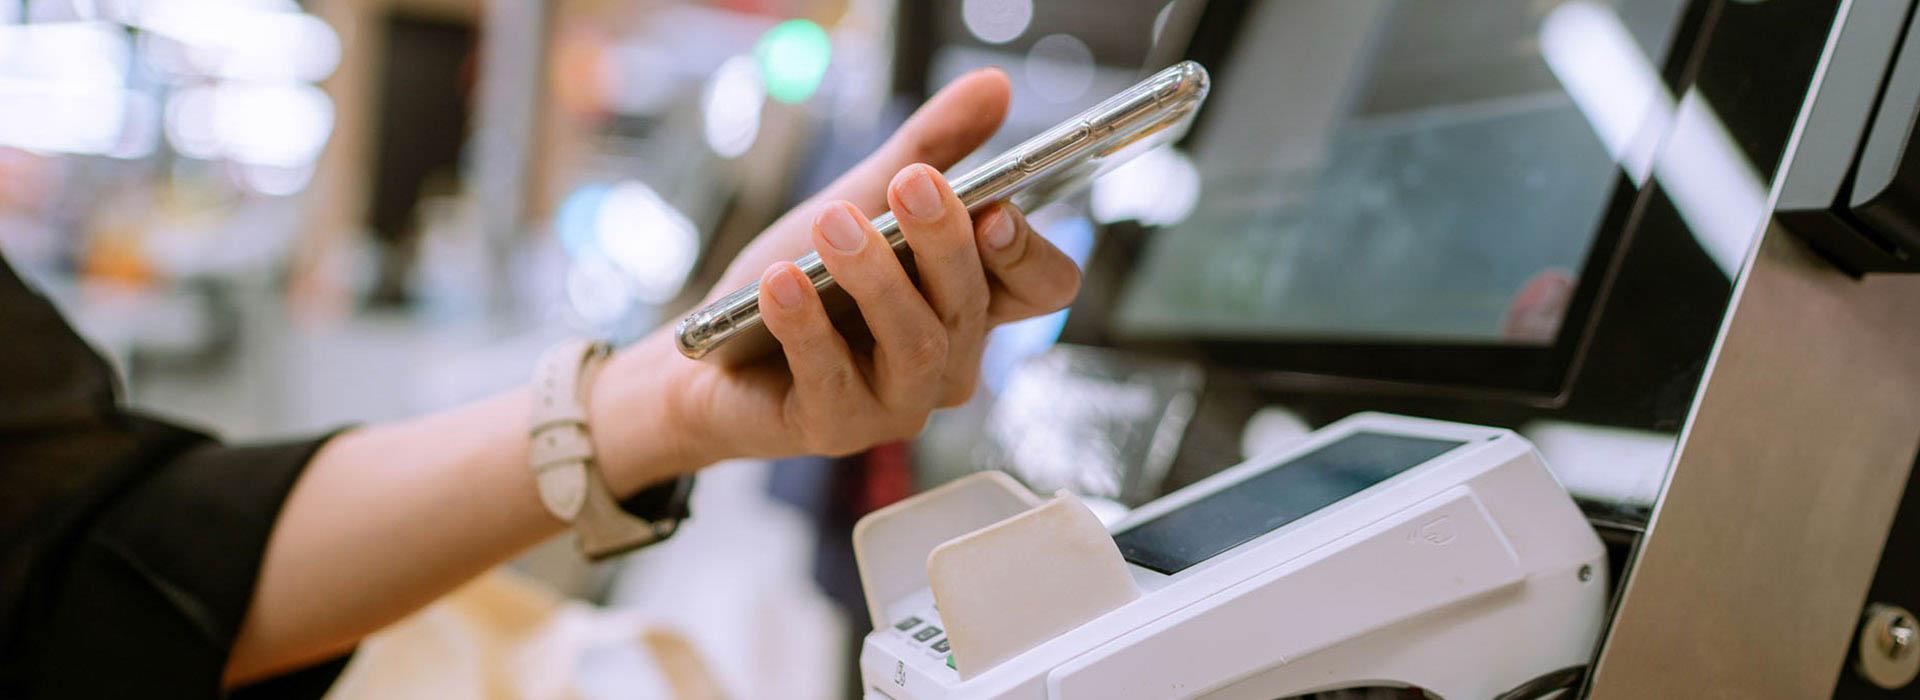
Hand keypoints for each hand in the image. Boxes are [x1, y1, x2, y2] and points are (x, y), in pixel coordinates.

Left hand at [588, 68, 1082, 490]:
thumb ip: (929, 147)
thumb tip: (994, 85)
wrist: (713, 350)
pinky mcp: (837, 430)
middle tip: (911, 183)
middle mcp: (949, 360)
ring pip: (916, 344)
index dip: (1031, 253)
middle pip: (974, 305)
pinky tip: (780, 284)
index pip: (1044, 286)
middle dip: (944, 240)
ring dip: (876, 279)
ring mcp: (899, 403)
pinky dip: (806, 326)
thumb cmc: (805, 279)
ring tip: (833, 225)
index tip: (996, 208)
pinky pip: (832, 379)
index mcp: (973, 303)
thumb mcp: (862, 199)